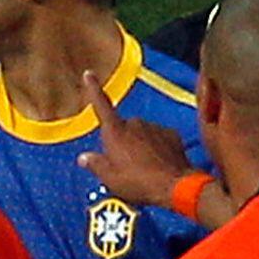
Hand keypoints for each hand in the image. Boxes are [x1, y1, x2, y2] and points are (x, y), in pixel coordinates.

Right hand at [75, 69, 196, 207]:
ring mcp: (154, 127)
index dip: (93, 89)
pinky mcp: (171, 134)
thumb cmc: (138, 183)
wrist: (175, 185)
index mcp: (115, 132)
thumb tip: (84, 158)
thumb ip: (96, 165)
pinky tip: (159, 163)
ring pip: (142, 132)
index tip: (89, 73)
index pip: (101, 106)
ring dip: (141, 145)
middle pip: (123, 128)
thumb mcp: (110, 179)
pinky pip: (159, 137)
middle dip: (123, 141)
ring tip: (144, 167)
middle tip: (125, 164)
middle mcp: (134, 124)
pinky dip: (157, 147)